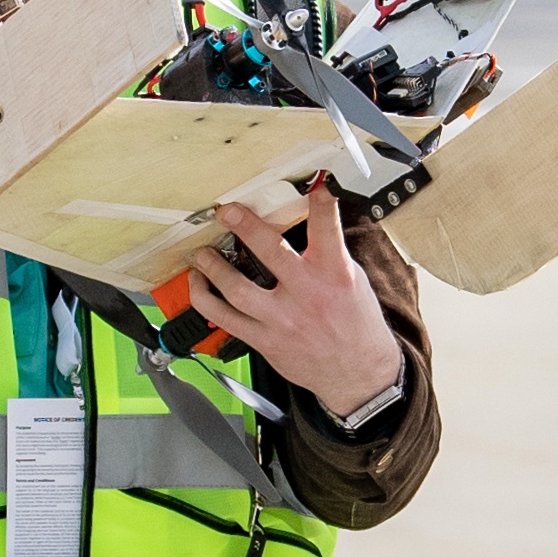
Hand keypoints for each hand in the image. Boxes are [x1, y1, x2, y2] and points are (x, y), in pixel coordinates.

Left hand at [197, 177, 401, 426]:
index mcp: (335, 273)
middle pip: (270, 252)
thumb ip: (328, 253)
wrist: (358, 374)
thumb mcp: (352, 281)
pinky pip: (224, 318)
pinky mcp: (265, 340)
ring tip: (200, 252)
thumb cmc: (356, 323)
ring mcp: (282, 319)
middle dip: (244, 227)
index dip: (320, 202)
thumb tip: (306, 220)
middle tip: (226, 211)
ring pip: (236, 288)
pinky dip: (205, 298)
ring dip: (212, 266)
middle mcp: (307, 294)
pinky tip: (199, 284)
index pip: (326, 229)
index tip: (314, 182)